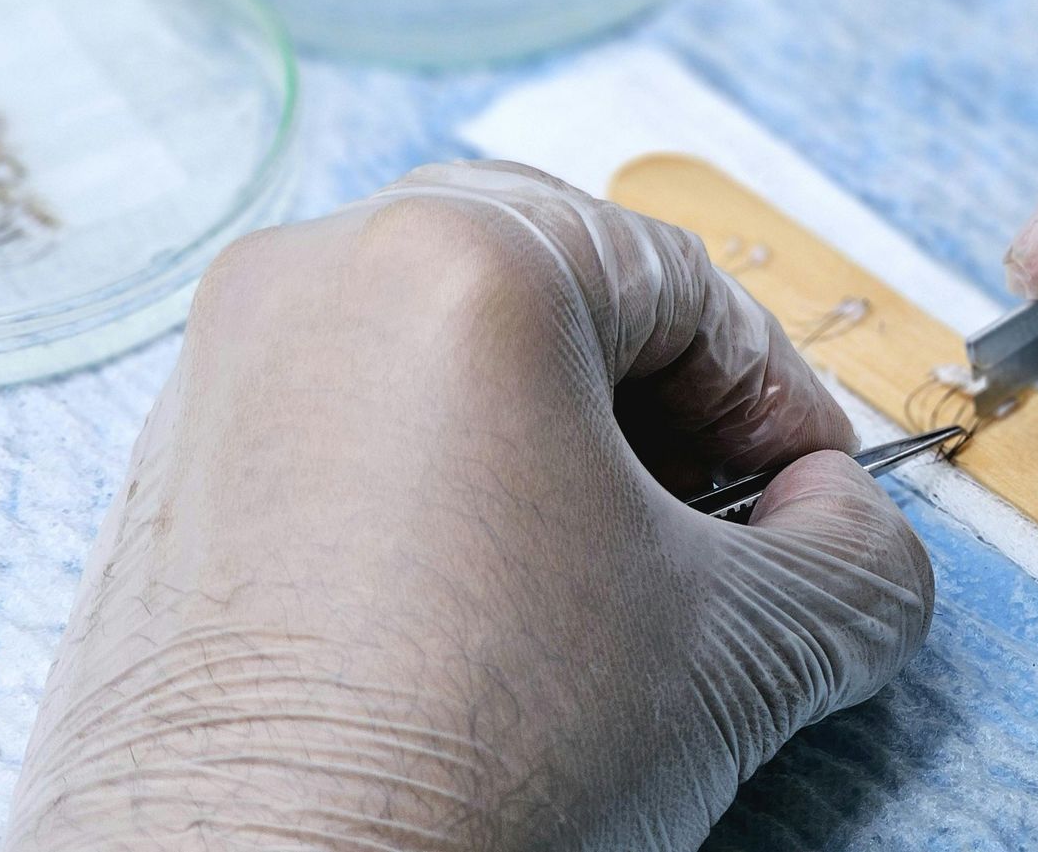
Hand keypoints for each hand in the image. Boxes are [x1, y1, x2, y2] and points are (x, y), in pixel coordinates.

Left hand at [5, 161, 932, 850]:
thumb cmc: (471, 772)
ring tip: (610, 569)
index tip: (813, 492)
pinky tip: (494, 598)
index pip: (684, 283)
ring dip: (559, 436)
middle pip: (558, 287)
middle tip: (721, 514)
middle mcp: (317, 282)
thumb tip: (844, 521)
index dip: (779, 397)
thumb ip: (862, 555)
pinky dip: (449, 472)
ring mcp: (224, 375)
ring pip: (448, 344)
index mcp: (457, 266)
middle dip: (666, 403)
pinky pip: (352, 416)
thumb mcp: (746, 650)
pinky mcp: (175, 475)